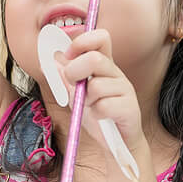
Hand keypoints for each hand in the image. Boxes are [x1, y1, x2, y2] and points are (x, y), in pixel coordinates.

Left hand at [58, 28, 146, 164]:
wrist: (117, 143)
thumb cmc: (98, 116)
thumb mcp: (75, 95)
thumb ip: (64, 77)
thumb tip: (52, 59)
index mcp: (104, 65)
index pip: (100, 38)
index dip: (81, 42)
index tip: (68, 57)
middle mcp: (116, 73)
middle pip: (94, 59)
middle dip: (75, 72)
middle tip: (73, 85)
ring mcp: (125, 89)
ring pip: (96, 86)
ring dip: (86, 100)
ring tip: (91, 108)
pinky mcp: (130, 107)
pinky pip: (104, 106)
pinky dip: (96, 114)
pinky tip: (101, 118)